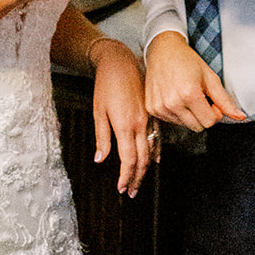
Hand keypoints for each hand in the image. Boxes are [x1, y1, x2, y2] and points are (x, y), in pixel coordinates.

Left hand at [89, 39, 152, 196]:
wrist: (120, 62)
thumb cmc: (105, 85)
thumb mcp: (98, 111)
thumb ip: (102, 137)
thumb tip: (101, 159)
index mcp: (125, 125)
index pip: (128, 159)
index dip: (126, 176)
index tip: (121, 188)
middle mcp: (140, 124)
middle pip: (142, 159)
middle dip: (137, 178)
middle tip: (131, 192)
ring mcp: (149, 119)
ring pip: (151, 150)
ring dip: (146, 168)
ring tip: (140, 182)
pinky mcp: (152, 113)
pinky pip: (157, 137)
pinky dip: (155, 151)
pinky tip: (154, 159)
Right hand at [145, 30, 245, 130]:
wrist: (163, 50)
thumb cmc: (188, 61)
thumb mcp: (210, 78)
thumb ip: (225, 101)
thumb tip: (240, 117)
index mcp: (189, 94)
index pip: (209, 122)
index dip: (214, 112)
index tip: (209, 99)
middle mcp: (172, 103)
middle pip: (197, 127)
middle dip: (202, 115)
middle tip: (198, 97)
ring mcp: (160, 107)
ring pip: (184, 125)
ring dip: (189, 114)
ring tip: (185, 95)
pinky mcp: (152, 109)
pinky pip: (171, 121)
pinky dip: (176, 112)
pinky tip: (175, 96)